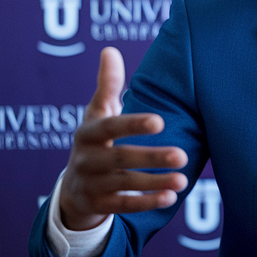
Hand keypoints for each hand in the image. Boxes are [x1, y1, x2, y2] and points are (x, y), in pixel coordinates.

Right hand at [57, 47, 187, 230]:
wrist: (73, 189)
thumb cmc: (95, 142)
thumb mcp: (96, 114)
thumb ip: (106, 85)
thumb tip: (110, 50)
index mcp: (88, 133)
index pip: (111, 127)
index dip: (133, 124)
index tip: (160, 121)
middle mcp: (87, 159)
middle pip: (121, 158)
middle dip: (152, 157)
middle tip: (183, 155)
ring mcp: (92, 184)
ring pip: (125, 184)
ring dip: (154, 182)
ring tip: (183, 180)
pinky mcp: (99, 206)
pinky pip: (123, 206)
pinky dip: (146, 202)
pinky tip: (170, 198)